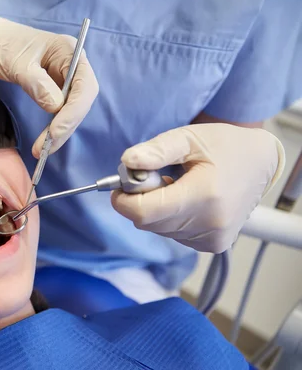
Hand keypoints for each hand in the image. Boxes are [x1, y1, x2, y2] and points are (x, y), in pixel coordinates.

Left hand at [0, 8, 98, 156]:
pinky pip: (60, 111)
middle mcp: (72, 65)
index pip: (84, 85)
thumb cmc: (1, 44)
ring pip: (71, 110)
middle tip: (46, 147)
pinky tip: (44, 141)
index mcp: (69, 51)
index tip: (56, 132)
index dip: (74, 112)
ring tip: (42, 150)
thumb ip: (37, 84)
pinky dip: (53, 127)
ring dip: (60, 132)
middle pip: (81, 101)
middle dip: (66, 126)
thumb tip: (56, 107)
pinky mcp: (54, 89)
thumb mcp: (17, 63)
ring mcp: (64, 78)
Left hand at [111, 124, 284, 252]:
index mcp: (204, 196)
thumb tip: (127, 161)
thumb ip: (157, 150)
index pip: (143, 212)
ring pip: (158, 229)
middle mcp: (210, 224)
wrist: (261, 162)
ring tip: (177, 185)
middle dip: (141, 199)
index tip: (123, 182)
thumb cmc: (225, 146)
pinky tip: (187, 200)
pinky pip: (172, 234)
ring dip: (156, 208)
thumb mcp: (188, 137)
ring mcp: (213, 239)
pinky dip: (170, 218)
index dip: (124, 199)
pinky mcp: (213, 245)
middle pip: (147, 221)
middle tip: (157, 176)